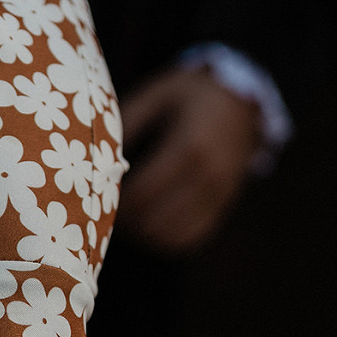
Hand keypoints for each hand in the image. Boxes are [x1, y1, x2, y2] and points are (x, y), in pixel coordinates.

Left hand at [115, 67, 261, 253]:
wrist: (241, 101)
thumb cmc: (190, 95)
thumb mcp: (156, 96)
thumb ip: (126, 125)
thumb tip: (96, 157)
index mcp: (189, 147)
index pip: (142, 194)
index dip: (114, 203)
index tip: (97, 195)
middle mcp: (209, 176)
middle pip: (155, 221)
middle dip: (125, 223)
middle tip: (106, 210)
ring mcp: (219, 195)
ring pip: (172, 238)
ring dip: (142, 236)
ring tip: (125, 219)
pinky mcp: (223, 206)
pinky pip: (191, 239)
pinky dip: (165, 240)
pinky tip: (148, 226)